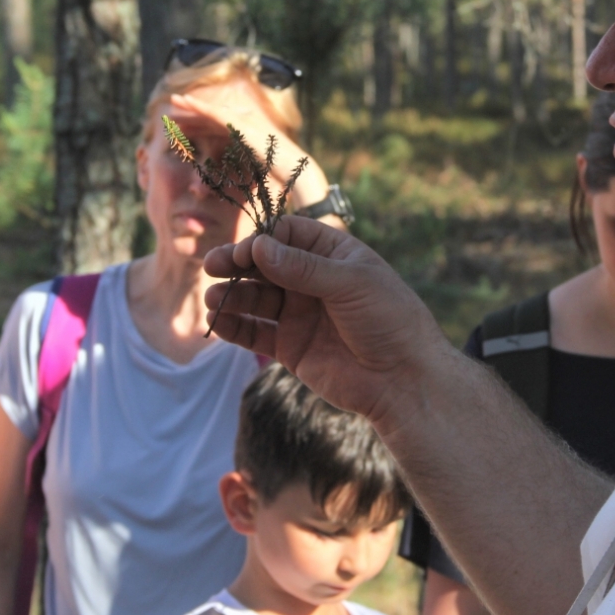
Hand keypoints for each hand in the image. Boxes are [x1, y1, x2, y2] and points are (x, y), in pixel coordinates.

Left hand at [166, 91, 330, 211]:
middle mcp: (247, 123)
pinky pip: (218, 114)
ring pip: (214, 111)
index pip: (219, 127)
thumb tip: (232, 175)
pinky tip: (187, 102)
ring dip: (193, 106)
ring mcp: (247, 122)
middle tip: (171, 112)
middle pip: (214, 116)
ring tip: (174, 102)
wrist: (299, 174)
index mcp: (246, 133)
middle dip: (193, 113)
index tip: (182, 128)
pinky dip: (201, 107)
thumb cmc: (281, 177)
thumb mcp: (256, 170)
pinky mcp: (245, 125)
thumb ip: (243, 165)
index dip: (200, 125)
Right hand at [204, 216, 455, 424]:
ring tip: (213, 299)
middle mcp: (313, 282)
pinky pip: (255, 332)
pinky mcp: (291, 347)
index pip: (286, 236)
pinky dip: (234, 326)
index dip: (262, 241)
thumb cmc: (389, 320)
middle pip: (264, 265)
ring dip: (231, 296)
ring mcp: (300, 314)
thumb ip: (303, 268)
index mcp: (333, 255)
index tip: (243, 252)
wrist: (403, 379)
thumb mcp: (351, 283)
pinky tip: (218, 321)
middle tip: (212, 267)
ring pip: (255, 298)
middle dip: (237, 265)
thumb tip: (258, 248)